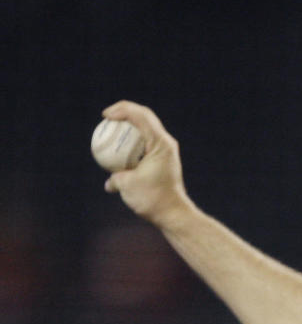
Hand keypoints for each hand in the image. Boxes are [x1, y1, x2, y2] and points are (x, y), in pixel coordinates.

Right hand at [101, 101, 194, 228]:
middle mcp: (166, 143)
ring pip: (146, 129)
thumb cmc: (153, 199)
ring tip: (112, 129)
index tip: (106, 115)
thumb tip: (109, 183)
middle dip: (125, 112)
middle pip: (145, 117)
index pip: (141, 116)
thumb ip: (114, 177)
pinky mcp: (163, 159)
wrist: (173, 213)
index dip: (122, 109)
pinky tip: (119, 149)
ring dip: (129, 126)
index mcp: (161, 144)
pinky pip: (145, 143)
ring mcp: (166, 150)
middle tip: (107, 117)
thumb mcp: (127, 185)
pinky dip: (132, 141)